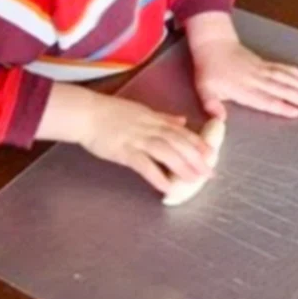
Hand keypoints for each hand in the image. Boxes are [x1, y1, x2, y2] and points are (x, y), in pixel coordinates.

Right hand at [81, 94, 215, 192]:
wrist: (86, 113)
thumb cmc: (110, 113)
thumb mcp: (141, 111)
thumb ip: (163, 117)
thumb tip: (183, 120)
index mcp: (154, 118)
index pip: (181, 131)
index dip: (197, 143)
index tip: (211, 153)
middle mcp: (150, 128)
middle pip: (178, 142)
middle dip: (195, 157)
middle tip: (208, 172)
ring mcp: (137, 139)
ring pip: (166, 152)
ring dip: (182, 166)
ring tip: (194, 180)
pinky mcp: (124, 151)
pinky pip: (144, 165)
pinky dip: (157, 176)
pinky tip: (166, 188)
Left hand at [191, 38, 297, 119]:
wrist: (213, 44)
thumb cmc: (208, 70)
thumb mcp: (204, 89)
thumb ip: (212, 105)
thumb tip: (219, 120)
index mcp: (242, 89)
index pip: (264, 100)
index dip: (280, 106)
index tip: (296, 111)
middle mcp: (256, 79)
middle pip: (281, 89)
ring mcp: (262, 70)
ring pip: (286, 78)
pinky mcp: (265, 63)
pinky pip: (284, 68)